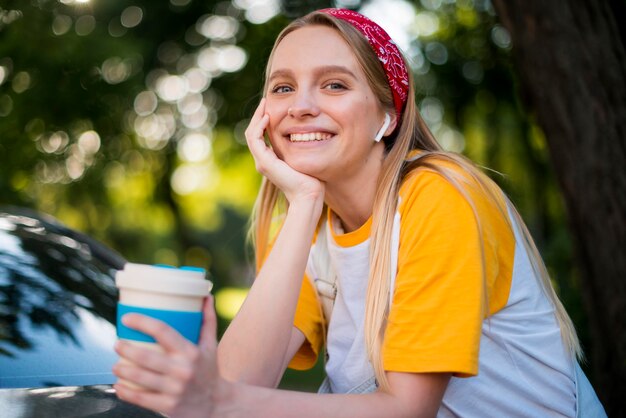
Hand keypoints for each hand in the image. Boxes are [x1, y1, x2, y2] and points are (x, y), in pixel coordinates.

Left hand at [113, 297, 226, 417]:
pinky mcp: (168, 406)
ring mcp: (174, 390)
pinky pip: (140, 398)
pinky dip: (125, 392)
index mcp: (191, 352)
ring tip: (115, 365)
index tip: (127, 318)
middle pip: (145, 357)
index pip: (163, 331)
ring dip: (122, 369)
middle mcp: (182, 370)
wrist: (217, 404)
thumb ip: (207, 320)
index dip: (142, 322)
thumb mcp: (211, 345)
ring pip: (139, 377)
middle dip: (125, 349)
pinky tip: (119, 386)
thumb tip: (206, 295)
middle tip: (117, 344)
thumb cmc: (209, 370)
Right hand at [246, 98, 324, 207]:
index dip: (263, 120)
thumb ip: (300, 146)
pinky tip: (267, 117)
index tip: (271, 107)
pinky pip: (255, 139)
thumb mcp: (304, 157)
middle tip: (265, 100)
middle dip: (258, 115)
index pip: (260, 136)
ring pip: (251, 134)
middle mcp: (263, 161)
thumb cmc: (311, 178)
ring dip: (257, 117)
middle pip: (253, 133)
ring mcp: (262, 162)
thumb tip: (308, 133)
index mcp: (270, 160)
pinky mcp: (264, 162)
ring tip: (265, 104)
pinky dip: (259, 126)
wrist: (309, 193)